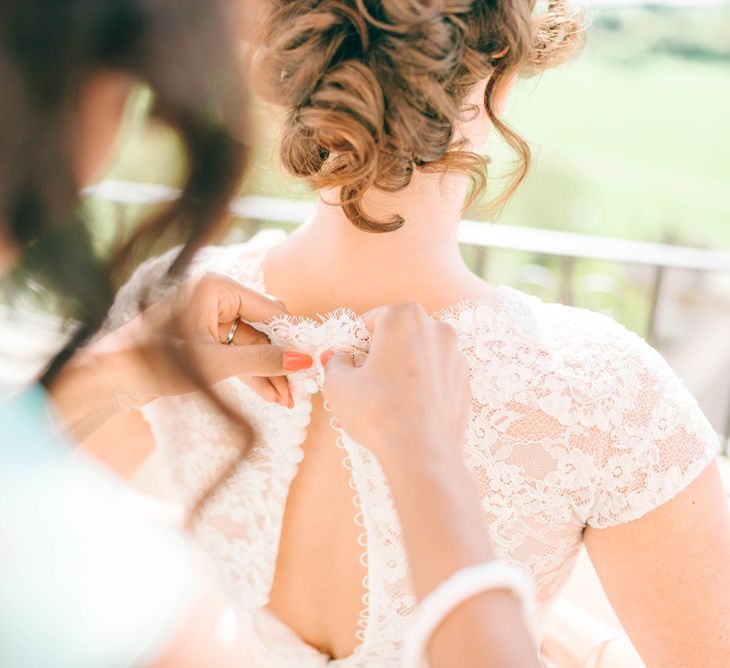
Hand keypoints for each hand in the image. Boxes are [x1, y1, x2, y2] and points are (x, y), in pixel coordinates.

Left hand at [104, 272, 313, 406]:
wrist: (110, 378)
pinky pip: (237, 354)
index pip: (270, 310)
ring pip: (252, 345)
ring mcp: (210, 319)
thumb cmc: (155, 362)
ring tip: (287, 401)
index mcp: (217, 288)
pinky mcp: (204, 338)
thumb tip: (302, 360)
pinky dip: (250, 373)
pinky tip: (270, 395)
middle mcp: (216, 298)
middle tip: (300, 388)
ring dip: (268, 372)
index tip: (314, 360)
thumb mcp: (216, 363)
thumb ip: (262, 360)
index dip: (294, 337)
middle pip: (264, 329)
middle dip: (281, 360)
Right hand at [321, 303, 470, 470]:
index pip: (373, 319)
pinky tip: (409, 410)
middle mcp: (437, 329)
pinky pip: (437, 378)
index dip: (356, 342)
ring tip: (388, 398)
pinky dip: (423, 387)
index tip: (349, 361)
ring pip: (421, 356)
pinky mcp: (465, 384)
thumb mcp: (338, 384)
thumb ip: (334, 363)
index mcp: (405, 317)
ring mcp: (456, 357)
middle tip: (366, 380)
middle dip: (383, 352)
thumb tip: (338, 359)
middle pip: (400, 334)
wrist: (422, 452)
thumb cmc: (378, 411)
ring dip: (404, 368)